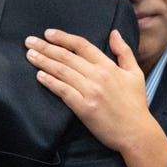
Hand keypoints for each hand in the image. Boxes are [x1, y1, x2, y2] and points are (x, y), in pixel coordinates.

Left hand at [25, 29, 166, 166]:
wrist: (137, 134)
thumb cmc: (135, 104)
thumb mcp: (135, 74)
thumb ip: (124, 51)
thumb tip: (114, 32)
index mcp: (108, 66)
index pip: (81, 45)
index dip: (63, 37)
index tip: (48, 33)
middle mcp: (98, 76)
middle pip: (67, 56)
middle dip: (45, 47)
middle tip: (29, 41)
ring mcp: (90, 91)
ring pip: (62, 71)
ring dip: (43, 61)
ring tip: (30, 54)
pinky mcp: (84, 108)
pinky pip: (63, 91)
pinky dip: (50, 82)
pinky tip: (39, 75)